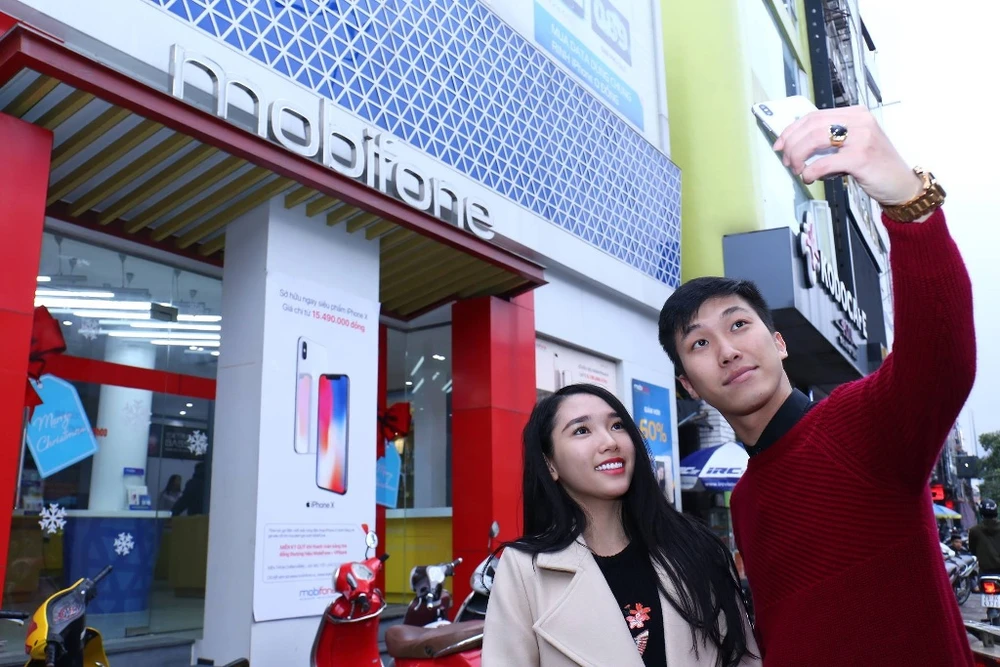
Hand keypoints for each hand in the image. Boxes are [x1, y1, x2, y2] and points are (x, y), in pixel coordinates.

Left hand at [773, 105, 922, 205]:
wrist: (901, 183)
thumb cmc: (875, 165)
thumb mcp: (854, 142)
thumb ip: (831, 138)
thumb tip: (796, 143)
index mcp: (855, 113)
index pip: (813, 116)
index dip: (791, 130)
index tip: (780, 144)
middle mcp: (859, 121)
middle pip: (811, 126)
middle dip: (792, 144)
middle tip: (788, 161)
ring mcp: (862, 138)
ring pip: (815, 139)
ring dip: (798, 156)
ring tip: (798, 169)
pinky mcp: (861, 157)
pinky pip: (824, 162)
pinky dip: (811, 172)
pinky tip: (809, 178)